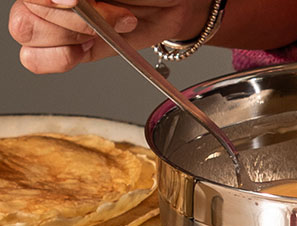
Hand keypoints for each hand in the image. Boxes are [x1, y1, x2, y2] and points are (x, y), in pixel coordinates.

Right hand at [10, 0, 207, 73]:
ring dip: (73, 36)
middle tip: (121, 18)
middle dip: (78, 21)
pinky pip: (34, 59)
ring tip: (109, 31)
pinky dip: (61, 58)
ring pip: (28, 33)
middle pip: (28, 13)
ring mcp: (53, 21)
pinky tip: (87, 48)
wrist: (177, 7)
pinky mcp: (64, 47)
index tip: (76, 2)